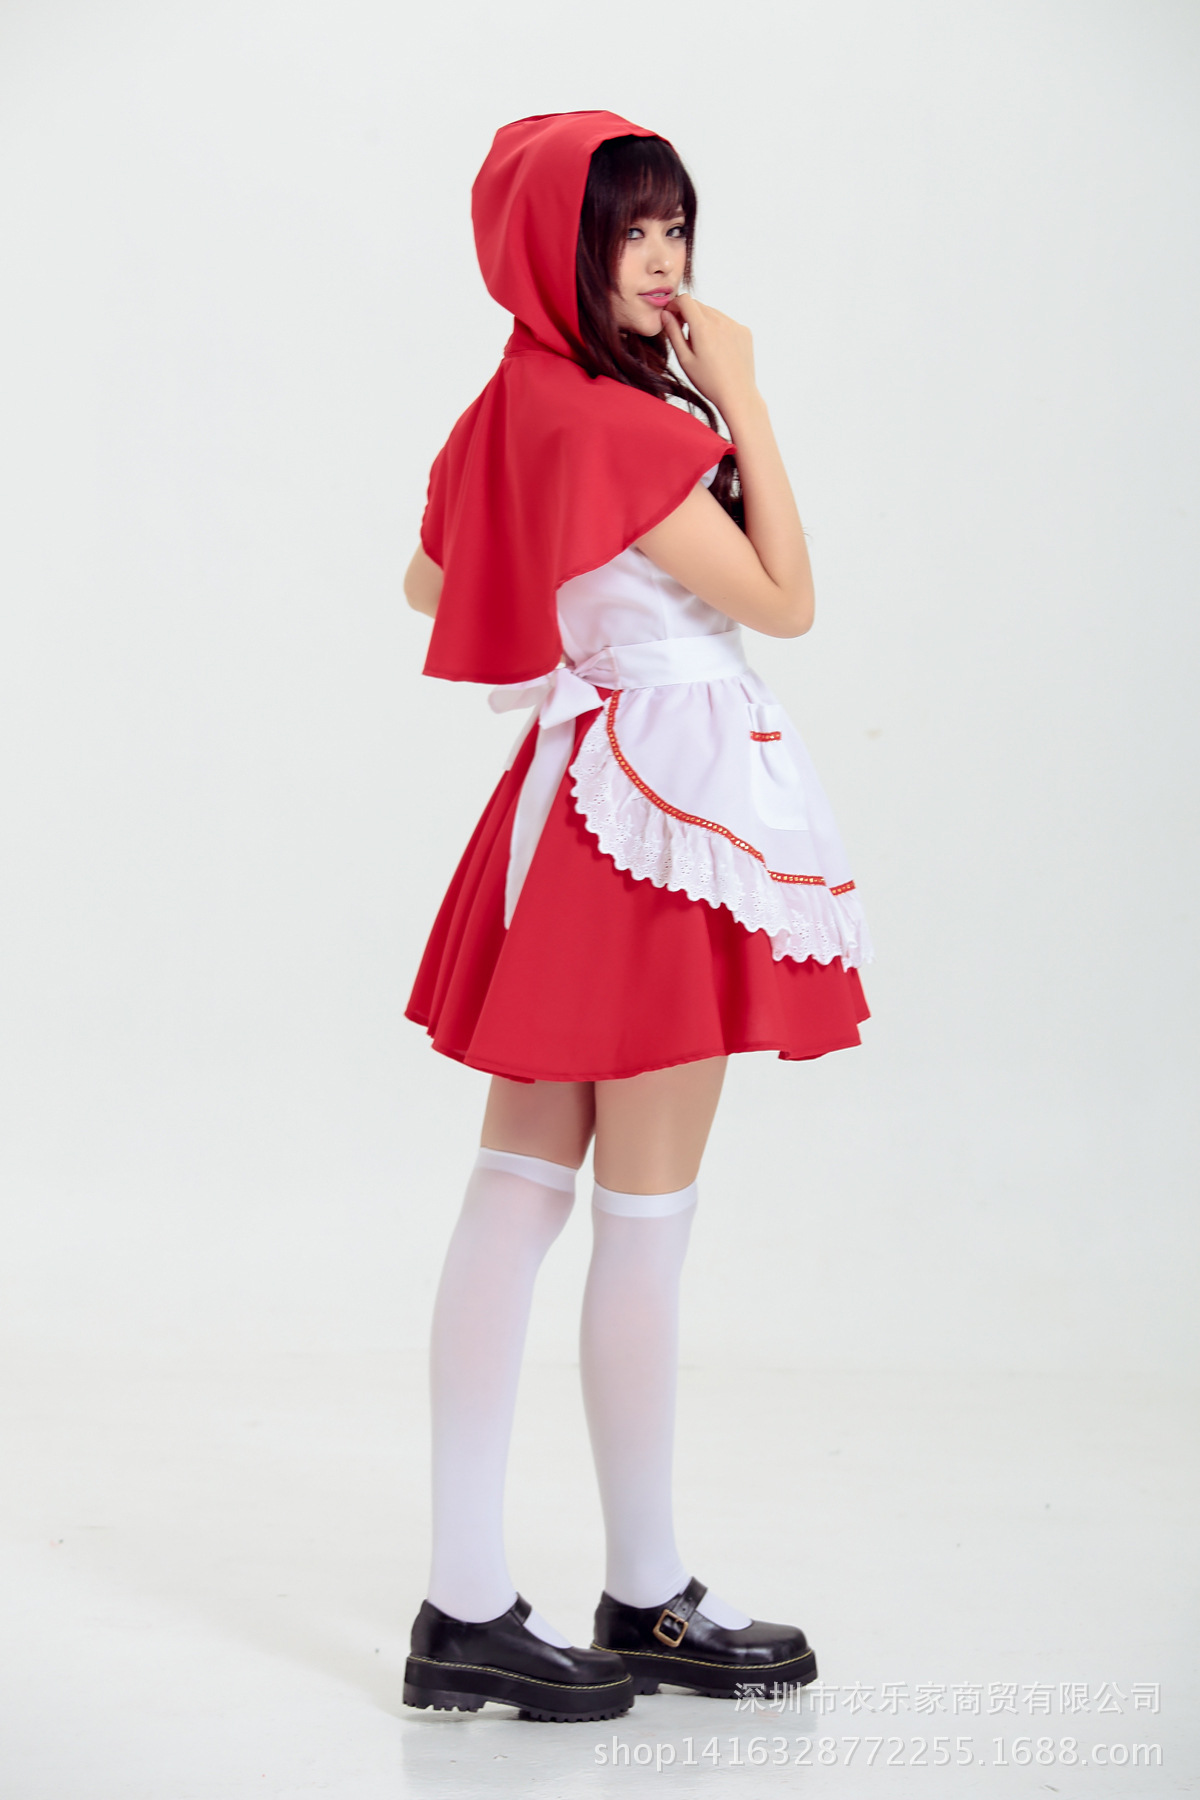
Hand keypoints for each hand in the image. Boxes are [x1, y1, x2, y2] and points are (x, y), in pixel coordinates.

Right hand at [661, 293, 756, 417]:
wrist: (738, 395)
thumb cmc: (709, 382)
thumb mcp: (685, 359)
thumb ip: (673, 333)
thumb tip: (665, 315)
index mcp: (703, 328)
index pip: (685, 300)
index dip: (674, 305)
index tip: (671, 315)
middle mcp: (721, 321)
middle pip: (699, 305)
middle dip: (687, 313)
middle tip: (683, 332)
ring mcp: (735, 325)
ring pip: (713, 313)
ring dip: (703, 321)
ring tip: (702, 345)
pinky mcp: (744, 331)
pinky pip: (726, 321)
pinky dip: (718, 328)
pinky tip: (717, 348)